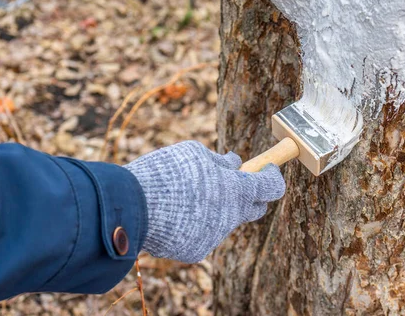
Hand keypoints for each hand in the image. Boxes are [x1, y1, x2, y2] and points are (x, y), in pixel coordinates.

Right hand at [123, 141, 284, 262]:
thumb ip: (219, 161)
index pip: (271, 187)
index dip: (272, 176)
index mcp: (237, 190)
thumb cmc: (166, 173)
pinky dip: (195, 222)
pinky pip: (203, 233)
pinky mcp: (196, 251)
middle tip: (235, 182)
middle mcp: (231, 217)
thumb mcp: (195, 153)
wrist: (132, 207)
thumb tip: (234, 164)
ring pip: (224, 220)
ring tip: (188, 194)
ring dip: (217, 207)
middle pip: (255, 209)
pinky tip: (175, 212)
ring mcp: (214, 236)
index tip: (267, 169)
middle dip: (251, 195)